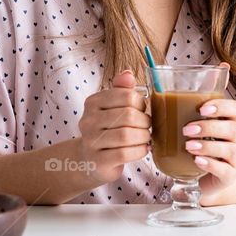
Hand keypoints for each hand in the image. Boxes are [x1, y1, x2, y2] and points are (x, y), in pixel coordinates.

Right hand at [75, 70, 150, 185]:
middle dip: (145, 121)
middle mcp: (88, 120)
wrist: (89, 160)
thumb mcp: (112, 106)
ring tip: (146, 137)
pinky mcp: (98, 161)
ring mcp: (91, 142)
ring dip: (144, 136)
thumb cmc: (107, 129)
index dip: (141, 103)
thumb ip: (122, 89)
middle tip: (147, 126)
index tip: (142, 110)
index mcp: (93, 102)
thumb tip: (128, 73)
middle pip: (128, 116)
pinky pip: (124, 153)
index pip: (126, 96)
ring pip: (127, 135)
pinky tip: (143, 149)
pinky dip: (140, 150)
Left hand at [182, 64, 235, 202]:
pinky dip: (210, 164)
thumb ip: (197, 99)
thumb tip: (213, 66)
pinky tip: (196, 160)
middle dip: (208, 127)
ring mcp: (234, 158)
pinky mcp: (228, 175)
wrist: (208, 177)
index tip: (201, 108)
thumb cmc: (202, 144)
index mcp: (230, 122)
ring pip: (229, 149)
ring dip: (207, 145)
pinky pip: (224, 169)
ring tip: (188, 146)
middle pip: (231, 128)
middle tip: (186, 129)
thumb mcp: (198, 121)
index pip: (235, 109)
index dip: (221, 107)